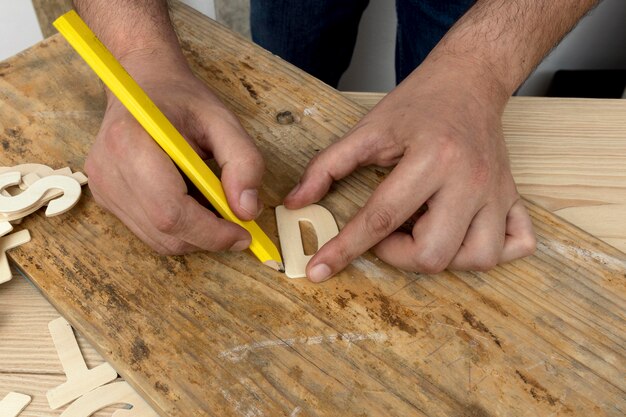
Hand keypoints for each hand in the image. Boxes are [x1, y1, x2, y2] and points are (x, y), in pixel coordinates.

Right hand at [85, 54, 264, 254]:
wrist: (142, 84)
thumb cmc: (182, 100)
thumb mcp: (223, 120)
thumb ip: (244, 162)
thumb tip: (247, 211)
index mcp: (131, 143)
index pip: (170, 213)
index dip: (211, 233)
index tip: (243, 233)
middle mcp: (108, 171)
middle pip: (164, 233)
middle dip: (208, 237)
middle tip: (237, 223)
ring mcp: (102, 188)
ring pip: (158, 239)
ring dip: (195, 234)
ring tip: (213, 203)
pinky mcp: (105, 198)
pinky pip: (149, 231)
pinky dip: (179, 228)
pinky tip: (191, 201)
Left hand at [285, 55, 535, 281]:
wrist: (469, 80)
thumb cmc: (419, 104)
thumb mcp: (368, 129)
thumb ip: (327, 166)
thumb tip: (296, 202)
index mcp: (432, 159)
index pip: (381, 219)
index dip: (344, 249)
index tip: (318, 269)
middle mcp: (470, 180)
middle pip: (432, 254)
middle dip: (397, 255)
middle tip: (387, 231)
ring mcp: (497, 193)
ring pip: (475, 259)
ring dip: (441, 257)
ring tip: (423, 229)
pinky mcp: (514, 198)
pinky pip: (514, 247)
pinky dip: (487, 252)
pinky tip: (464, 234)